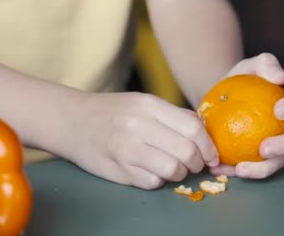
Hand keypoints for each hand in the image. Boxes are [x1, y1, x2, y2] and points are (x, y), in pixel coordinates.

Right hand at [66, 92, 218, 189]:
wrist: (72, 120)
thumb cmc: (112, 112)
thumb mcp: (142, 102)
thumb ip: (173, 115)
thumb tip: (205, 133)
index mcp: (149, 105)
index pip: (193, 128)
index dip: (208, 146)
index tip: (211, 156)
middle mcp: (138, 125)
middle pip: (186, 152)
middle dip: (197, 163)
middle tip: (193, 164)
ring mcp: (126, 148)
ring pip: (172, 170)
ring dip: (179, 174)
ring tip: (173, 169)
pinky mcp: (117, 168)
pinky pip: (151, 182)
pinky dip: (157, 180)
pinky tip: (151, 171)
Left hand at [209, 53, 283, 178]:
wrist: (225, 97)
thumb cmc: (245, 78)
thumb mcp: (252, 65)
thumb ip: (266, 63)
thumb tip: (279, 76)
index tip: (278, 110)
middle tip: (264, 149)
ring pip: (281, 159)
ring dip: (263, 168)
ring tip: (241, 170)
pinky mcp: (267, 156)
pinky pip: (257, 166)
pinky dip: (240, 170)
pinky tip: (223, 169)